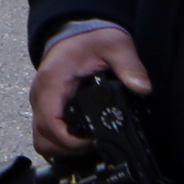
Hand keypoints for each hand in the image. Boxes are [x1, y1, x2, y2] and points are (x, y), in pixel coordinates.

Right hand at [31, 26, 149, 159]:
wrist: (75, 31)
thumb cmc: (90, 40)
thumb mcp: (116, 47)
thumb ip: (130, 67)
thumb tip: (141, 88)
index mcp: (52, 83)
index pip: (50, 122)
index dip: (69, 141)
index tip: (92, 142)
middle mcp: (41, 96)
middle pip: (42, 139)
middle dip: (67, 151)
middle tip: (93, 148)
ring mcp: (41, 103)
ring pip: (41, 141)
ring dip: (62, 151)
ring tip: (87, 148)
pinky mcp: (46, 107)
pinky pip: (45, 134)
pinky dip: (60, 144)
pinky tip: (80, 142)